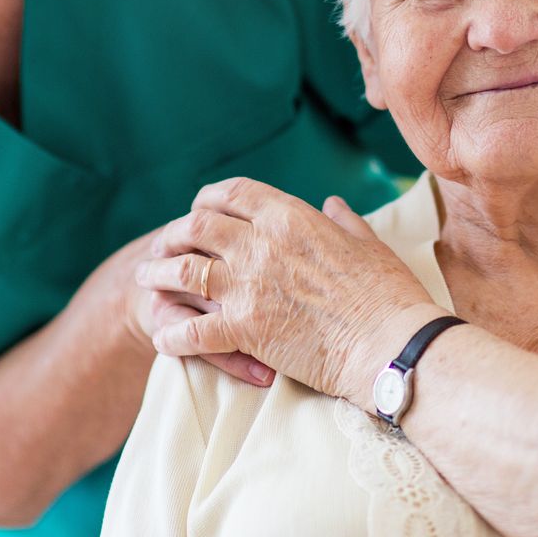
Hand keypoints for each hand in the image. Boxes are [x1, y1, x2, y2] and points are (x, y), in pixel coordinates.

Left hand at [135, 177, 436, 402]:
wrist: (391, 344)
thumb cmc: (388, 294)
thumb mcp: (368, 243)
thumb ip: (344, 221)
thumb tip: (333, 205)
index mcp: (291, 217)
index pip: (233, 192)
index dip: (208, 198)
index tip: (198, 209)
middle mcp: (262, 244)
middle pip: (197, 227)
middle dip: (174, 234)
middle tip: (162, 246)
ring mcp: (249, 286)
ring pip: (184, 272)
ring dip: (159, 274)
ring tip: (146, 280)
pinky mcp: (245, 329)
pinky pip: (193, 330)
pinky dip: (172, 333)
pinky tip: (162, 338)